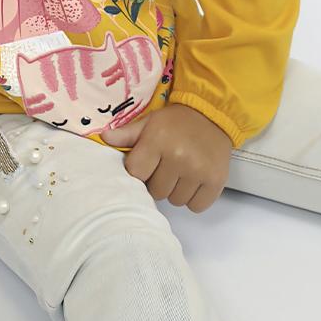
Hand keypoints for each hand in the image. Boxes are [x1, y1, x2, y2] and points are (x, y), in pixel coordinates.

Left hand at [100, 103, 231, 213]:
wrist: (213, 114)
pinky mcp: (216, 182)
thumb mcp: (149, 122)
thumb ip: (127, 134)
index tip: (146, 164)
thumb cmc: (177, 121)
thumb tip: (104, 138)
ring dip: (175, 191)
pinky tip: (193, 181)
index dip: (139, 171)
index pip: (136, 174)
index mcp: (157, 141)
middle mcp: (178, 157)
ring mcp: (198, 171)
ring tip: (181, 172)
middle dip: (158, 181)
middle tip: (166, 167)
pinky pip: (196, 206)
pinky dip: (193, 198)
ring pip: (175, 200)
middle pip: (156, 191)